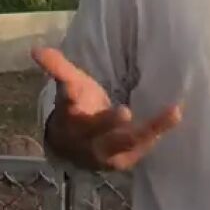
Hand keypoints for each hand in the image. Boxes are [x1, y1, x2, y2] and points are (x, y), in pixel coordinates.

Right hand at [31, 46, 181, 171]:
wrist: (77, 147)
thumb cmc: (79, 108)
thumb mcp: (70, 85)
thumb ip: (57, 67)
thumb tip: (35, 50)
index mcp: (71, 116)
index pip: (69, 105)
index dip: (71, 98)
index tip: (73, 90)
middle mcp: (86, 139)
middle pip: (97, 132)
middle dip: (109, 123)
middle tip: (124, 111)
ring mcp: (105, 153)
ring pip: (126, 143)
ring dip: (149, 130)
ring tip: (173, 113)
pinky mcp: (124, 160)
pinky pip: (141, 148)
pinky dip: (157, 134)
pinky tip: (173, 118)